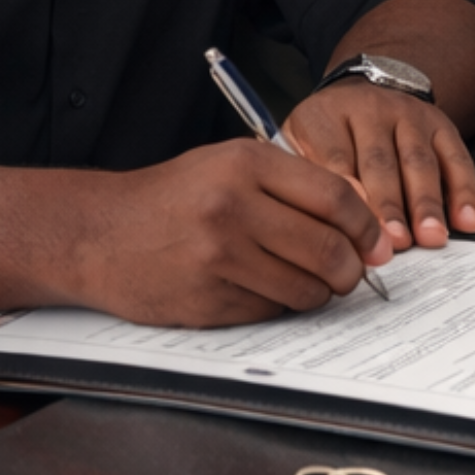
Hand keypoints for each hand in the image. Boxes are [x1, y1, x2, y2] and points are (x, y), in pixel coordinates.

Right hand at [72, 139, 393, 324]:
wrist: (97, 233)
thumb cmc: (172, 197)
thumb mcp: (229, 165)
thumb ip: (291, 184)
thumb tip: (361, 221)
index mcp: (245, 165)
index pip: (335, 198)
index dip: (367, 227)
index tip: (377, 245)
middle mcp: (232, 207)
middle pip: (329, 249)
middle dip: (352, 269)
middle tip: (351, 273)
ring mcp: (218, 257)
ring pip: (306, 287)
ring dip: (319, 292)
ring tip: (307, 281)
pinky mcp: (207, 299)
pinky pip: (272, 310)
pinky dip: (280, 304)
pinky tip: (261, 288)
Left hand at [288, 81, 474, 248]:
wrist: (361, 95)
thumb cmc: (326, 137)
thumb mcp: (297, 148)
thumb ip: (305, 182)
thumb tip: (316, 230)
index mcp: (324, 117)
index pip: (334, 157)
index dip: (348, 195)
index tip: (355, 228)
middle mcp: (368, 109)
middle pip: (380, 162)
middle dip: (390, 206)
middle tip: (396, 242)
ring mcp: (408, 114)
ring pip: (419, 161)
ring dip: (426, 203)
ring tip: (430, 236)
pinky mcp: (440, 124)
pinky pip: (456, 158)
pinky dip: (464, 192)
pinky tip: (465, 220)